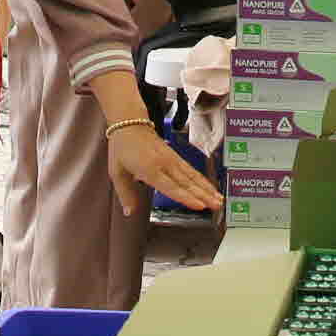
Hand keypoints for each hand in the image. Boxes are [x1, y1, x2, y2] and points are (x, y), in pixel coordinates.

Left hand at [107, 120, 221, 216]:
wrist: (129, 122)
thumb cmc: (122, 147)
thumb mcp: (117, 172)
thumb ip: (125, 194)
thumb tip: (130, 212)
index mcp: (149, 169)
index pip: (170, 186)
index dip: (185, 197)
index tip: (199, 205)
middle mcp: (164, 164)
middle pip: (187, 182)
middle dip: (203, 195)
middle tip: (216, 206)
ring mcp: (171, 159)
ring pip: (193, 176)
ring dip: (207, 188)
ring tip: (219, 199)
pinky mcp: (175, 156)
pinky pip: (191, 169)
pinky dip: (202, 179)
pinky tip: (210, 187)